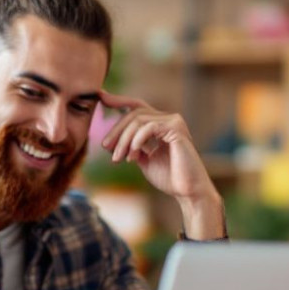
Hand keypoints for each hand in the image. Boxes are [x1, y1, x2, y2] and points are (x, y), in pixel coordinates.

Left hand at [98, 91, 224, 237]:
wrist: (187, 192)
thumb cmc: (169, 178)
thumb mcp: (144, 160)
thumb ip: (132, 148)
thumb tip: (111, 141)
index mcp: (161, 125)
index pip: (137, 106)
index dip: (119, 100)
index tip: (101, 98)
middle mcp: (168, 119)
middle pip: (134, 113)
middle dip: (116, 130)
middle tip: (105, 147)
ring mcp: (174, 122)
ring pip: (138, 120)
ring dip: (124, 140)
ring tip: (118, 159)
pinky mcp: (176, 129)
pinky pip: (149, 127)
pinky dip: (137, 140)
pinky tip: (132, 156)